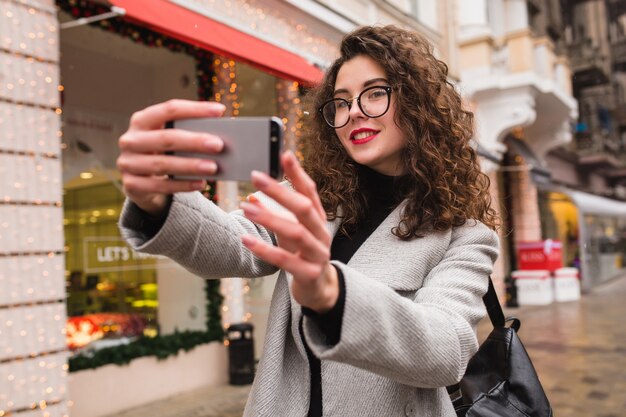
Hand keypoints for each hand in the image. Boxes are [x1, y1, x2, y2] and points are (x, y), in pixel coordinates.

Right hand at [116, 99, 225, 215]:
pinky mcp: (131, 185)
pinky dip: (182, 185)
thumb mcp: (170, 141)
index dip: (195, 109)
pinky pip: (160, 186)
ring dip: (190, 166)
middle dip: (194, 141)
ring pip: (162, 164)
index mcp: (142, 120)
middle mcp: (131, 139)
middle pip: (166, 138)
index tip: (219, 110)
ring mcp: (128, 163)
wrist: (141, 183)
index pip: (169, 110)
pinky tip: (201, 183)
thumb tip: (218, 138)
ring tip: (213, 167)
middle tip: (218, 145)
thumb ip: (188, 135)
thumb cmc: (162, 154)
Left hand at [240, 151, 338, 312]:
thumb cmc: (302, 255)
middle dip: (280, 191)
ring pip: (296, 232)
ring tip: (246, 209)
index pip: (310, 191)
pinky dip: (265, 249)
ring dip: (270, 219)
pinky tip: (247, 241)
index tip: (284, 155)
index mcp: (318, 219)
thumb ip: (274, 214)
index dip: (298, 173)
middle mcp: (321, 233)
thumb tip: (250, 198)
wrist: (319, 289)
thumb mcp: (289, 232)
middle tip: (257, 177)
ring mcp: (317, 254)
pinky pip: (286, 260)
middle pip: (304, 207)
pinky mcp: (308, 273)